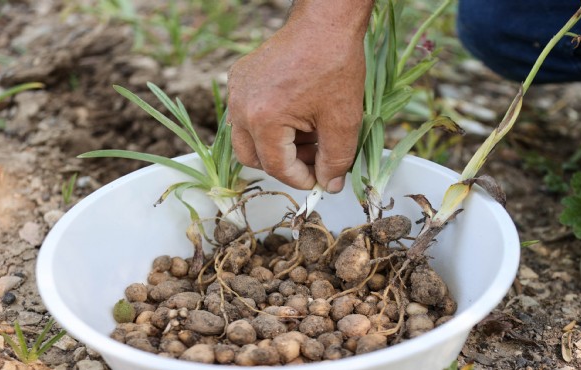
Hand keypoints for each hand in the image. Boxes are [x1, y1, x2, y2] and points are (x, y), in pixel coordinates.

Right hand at [226, 1, 372, 192]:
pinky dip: (269, 124)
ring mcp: (237, 90)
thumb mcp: (343, 121)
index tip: (319, 180)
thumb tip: (329, 184)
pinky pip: (247, 114)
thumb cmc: (335, 64)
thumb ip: (335, 160)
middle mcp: (241, 106)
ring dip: (276, 145)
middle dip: (283, 165)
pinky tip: (298, 115)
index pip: (277, 168)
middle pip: (253, 158)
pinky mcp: (240, 78)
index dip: (301, 179)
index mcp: (263, 119)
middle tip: (313, 160)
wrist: (325, 22)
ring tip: (309, 134)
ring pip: (248, 138)